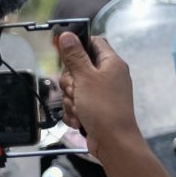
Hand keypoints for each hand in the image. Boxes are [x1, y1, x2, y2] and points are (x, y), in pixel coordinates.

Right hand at [53, 30, 136, 157]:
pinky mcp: (94, 108)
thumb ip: (74, 55)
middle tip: (75, 90)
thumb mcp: (85, 78)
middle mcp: (108, 76)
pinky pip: (76, 104)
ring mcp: (101, 93)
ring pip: (74, 88)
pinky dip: (74, 111)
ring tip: (79, 108)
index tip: (63, 53)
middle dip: (70, 82)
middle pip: (78, 68)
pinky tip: (79, 119)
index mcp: (111, 63)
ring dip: (70, 99)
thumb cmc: (102, 107)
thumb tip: (66, 34)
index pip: (93, 42)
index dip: (77, 45)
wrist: (113, 142)